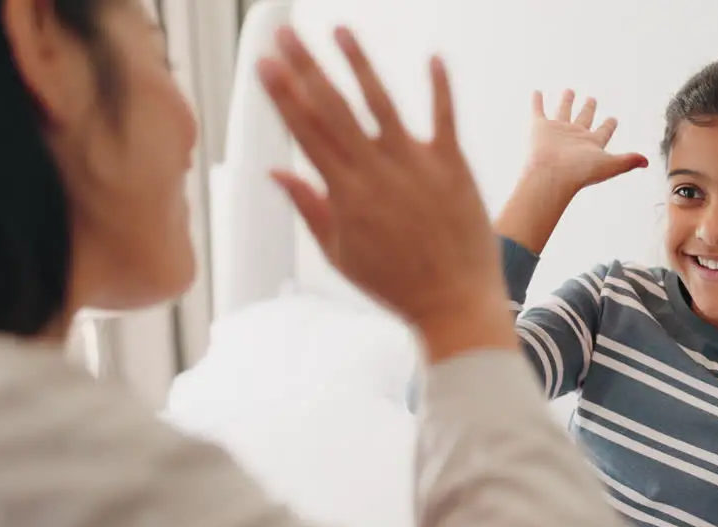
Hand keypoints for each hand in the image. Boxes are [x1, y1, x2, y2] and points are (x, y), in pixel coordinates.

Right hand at [258, 27, 512, 357]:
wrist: (453, 303)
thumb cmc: (395, 284)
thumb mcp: (340, 255)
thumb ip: (310, 208)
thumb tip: (276, 174)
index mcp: (346, 194)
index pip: (306, 133)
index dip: (282, 95)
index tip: (264, 63)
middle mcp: (377, 173)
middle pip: (334, 110)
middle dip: (306, 68)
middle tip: (285, 34)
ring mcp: (416, 167)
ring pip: (383, 105)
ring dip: (360, 64)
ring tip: (340, 30)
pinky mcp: (453, 168)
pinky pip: (446, 119)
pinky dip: (440, 88)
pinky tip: (433, 56)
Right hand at [526, 89, 647, 194]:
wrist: (552, 174)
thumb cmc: (580, 172)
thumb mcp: (610, 164)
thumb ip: (627, 160)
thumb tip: (647, 162)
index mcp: (591, 144)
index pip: (603, 132)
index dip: (608, 125)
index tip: (613, 118)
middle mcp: (575, 137)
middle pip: (584, 119)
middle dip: (588, 109)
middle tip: (592, 99)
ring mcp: (557, 131)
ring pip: (563, 111)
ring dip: (567, 101)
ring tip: (570, 90)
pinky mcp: (540, 128)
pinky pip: (538, 111)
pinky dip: (537, 101)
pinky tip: (537, 91)